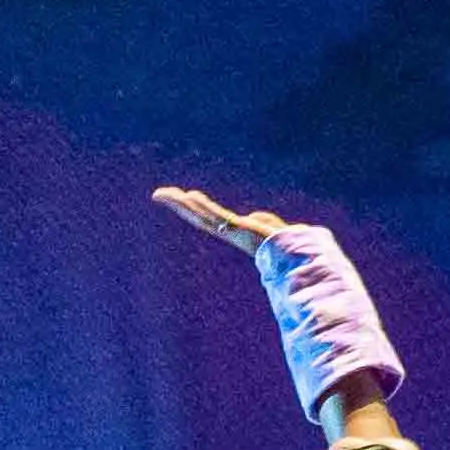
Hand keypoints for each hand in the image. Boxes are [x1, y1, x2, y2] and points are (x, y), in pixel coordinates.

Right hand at [155, 183, 289, 254]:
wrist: (291, 255)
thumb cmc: (284, 244)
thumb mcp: (269, 226)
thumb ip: (262, 220)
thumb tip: (254, 217)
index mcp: (232, 231)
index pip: (207, 217)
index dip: (193, 208)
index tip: (181, 197)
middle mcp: (226, 232)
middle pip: (197, 216)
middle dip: (178, 205)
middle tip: (158, 195)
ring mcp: (229, 230)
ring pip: (200, 215)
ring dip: (181, 203)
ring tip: (163, 194)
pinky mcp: (237, 228)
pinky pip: (215, 215)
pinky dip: (201, 205)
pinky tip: (188, 196)